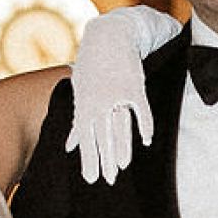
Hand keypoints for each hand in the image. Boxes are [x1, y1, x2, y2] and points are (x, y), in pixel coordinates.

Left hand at [66, 7, 177, 184]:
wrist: (108, 36)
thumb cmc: (91, 67)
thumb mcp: (79, 92)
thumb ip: (77, 122)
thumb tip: (70, 146)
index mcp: (84, 104)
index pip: (86, 138)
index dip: (88, 159)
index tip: (91, 179)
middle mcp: (98, 101)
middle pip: (102, 136)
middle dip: (104, 160)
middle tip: (108, 181)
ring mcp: (117, 94)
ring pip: (120, 126)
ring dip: (122, 148)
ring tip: (123, 166)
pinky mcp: (134, 86)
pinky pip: (140, 110)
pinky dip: (145, 125)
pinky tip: (147, 141)